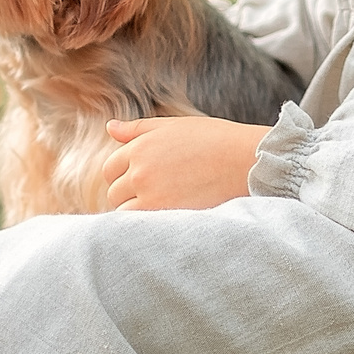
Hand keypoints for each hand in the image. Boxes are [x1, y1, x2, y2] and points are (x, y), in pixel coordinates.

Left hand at [103, 116, 269, 210]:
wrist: (244, 160)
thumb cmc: (213, 139)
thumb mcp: (172, 126)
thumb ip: (137, 129)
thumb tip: (110, 127)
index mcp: (139, 147)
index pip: (111, 169)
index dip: (122, 175)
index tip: (140, 181)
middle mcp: (139, 171)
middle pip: (114, 192)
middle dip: (127, 195)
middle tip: (152, 196)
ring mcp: (150, 194)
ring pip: (124, 212)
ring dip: (135, 212)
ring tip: (159, 209)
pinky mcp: (164, 215)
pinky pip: (139, 227)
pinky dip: (144, 226)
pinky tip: (161, 222)